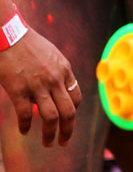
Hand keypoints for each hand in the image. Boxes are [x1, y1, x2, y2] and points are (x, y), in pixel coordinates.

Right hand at [0, 29, 80, 146]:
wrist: (11, 35)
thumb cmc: (30, 45)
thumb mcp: (53, 56)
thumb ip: (59, 72)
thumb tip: (60, 89)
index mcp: (65, 70)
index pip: (76, 97)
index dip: (73, 112)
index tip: (68, 120)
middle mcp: (55, 79)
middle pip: (68, 111)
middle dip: (68, 130)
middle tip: (64, 141)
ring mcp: (38, 85)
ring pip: (51, 117)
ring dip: (50, 133)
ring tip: (48, 142)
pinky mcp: (19, 89)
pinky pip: (26, 114)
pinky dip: (26, 125)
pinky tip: (25, 131)